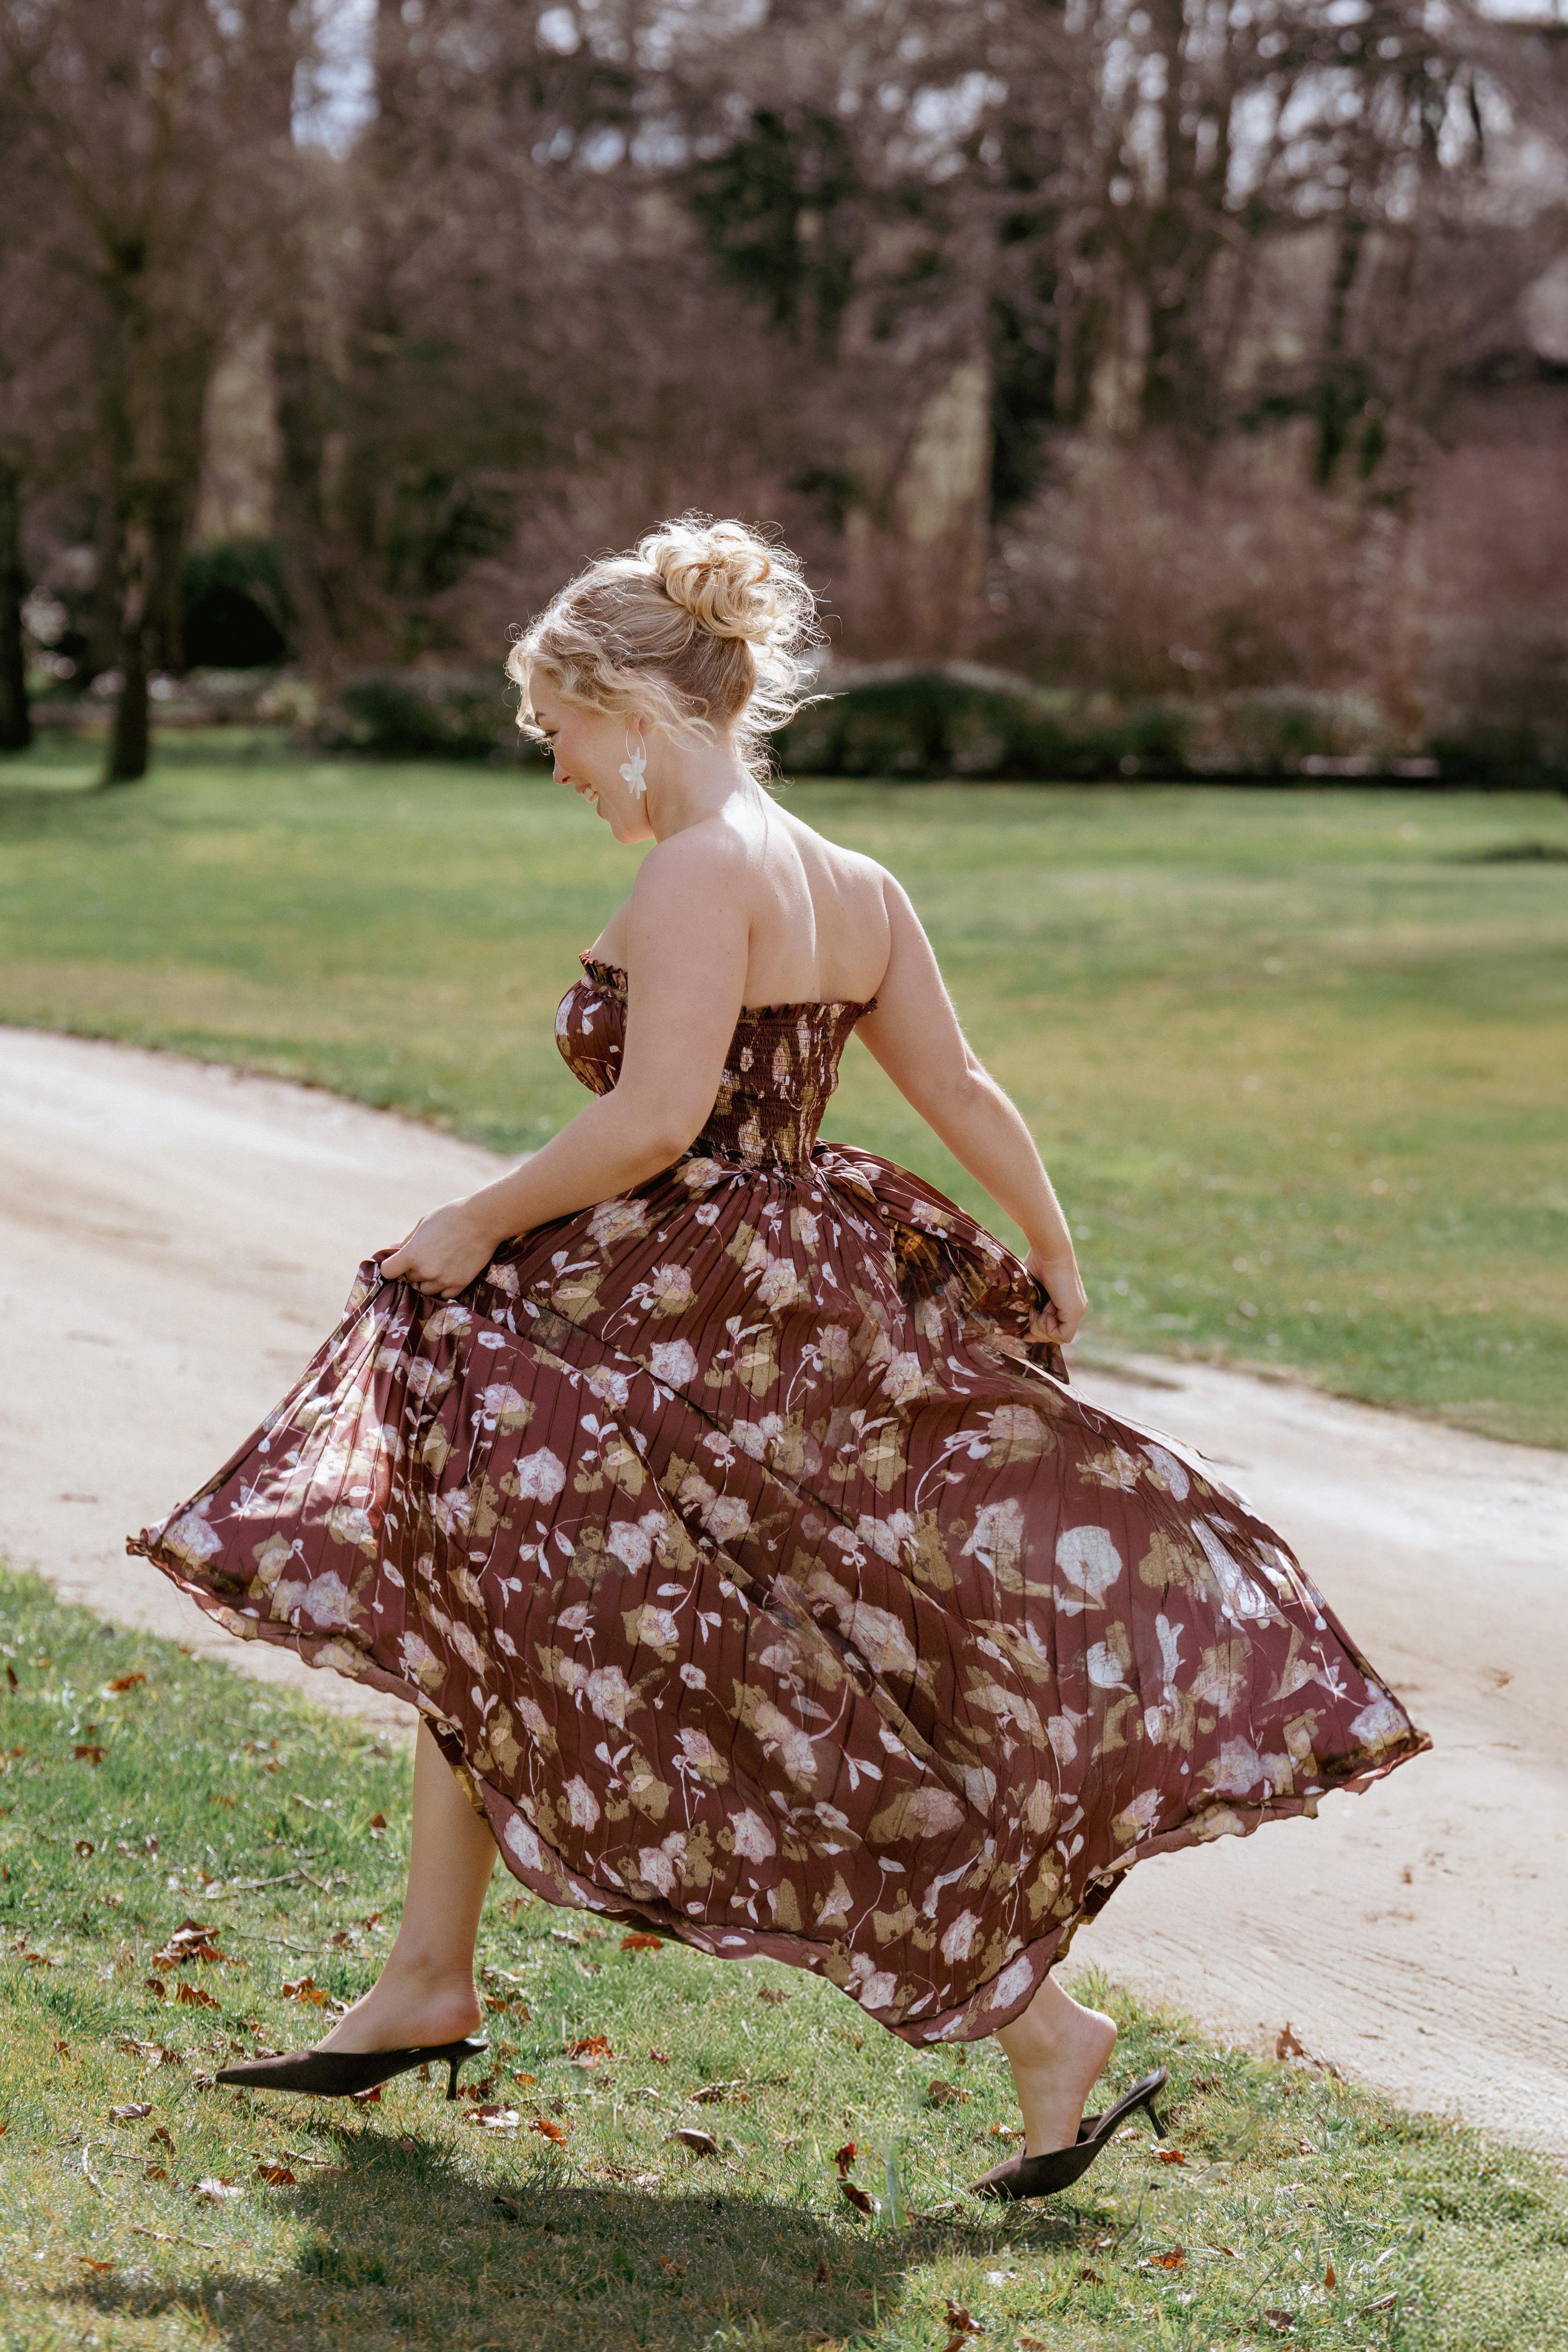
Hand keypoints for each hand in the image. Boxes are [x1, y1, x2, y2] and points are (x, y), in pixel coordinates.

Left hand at [378, 1199, 499, 1299]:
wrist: (483, 1221)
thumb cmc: (451, 1216)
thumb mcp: (424, 1223)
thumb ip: (408, 1240)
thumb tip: (393, 1248)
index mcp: (411, 1254)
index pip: (388, 1271)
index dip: (392, 1266)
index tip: (398, 1262)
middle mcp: (424, 1271)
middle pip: (410, 1278)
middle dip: (415, 1268)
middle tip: (429, 1254)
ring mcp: (442, 1280)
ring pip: (425, 1289)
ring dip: (429, 1280)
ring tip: (441, 1263)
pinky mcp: (459, 1284)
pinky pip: (444, 1294)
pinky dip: (444, 1286)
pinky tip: (450, 1272)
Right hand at [1024, 1243, 1086, 1346]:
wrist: (1049, 1250)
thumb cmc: (1038, 1261)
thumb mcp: (1033, 1289)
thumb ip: (1033, 1304)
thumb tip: (1022, 1326)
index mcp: (1068, 1302)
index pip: (1056, 1328)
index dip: (1040, 1331)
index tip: (1026, 1331)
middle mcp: (1076, 1308)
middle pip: (1056, 1335)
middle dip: (1038, 1329)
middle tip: (1032, 1312)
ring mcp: (1077, 1311)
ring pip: (1058, 1336)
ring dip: (1041, 1325)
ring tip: (1036, 1308)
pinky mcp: (1075, 1312)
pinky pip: (1062, 1335)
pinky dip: (1047, 1327)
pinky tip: (1043, 1310)